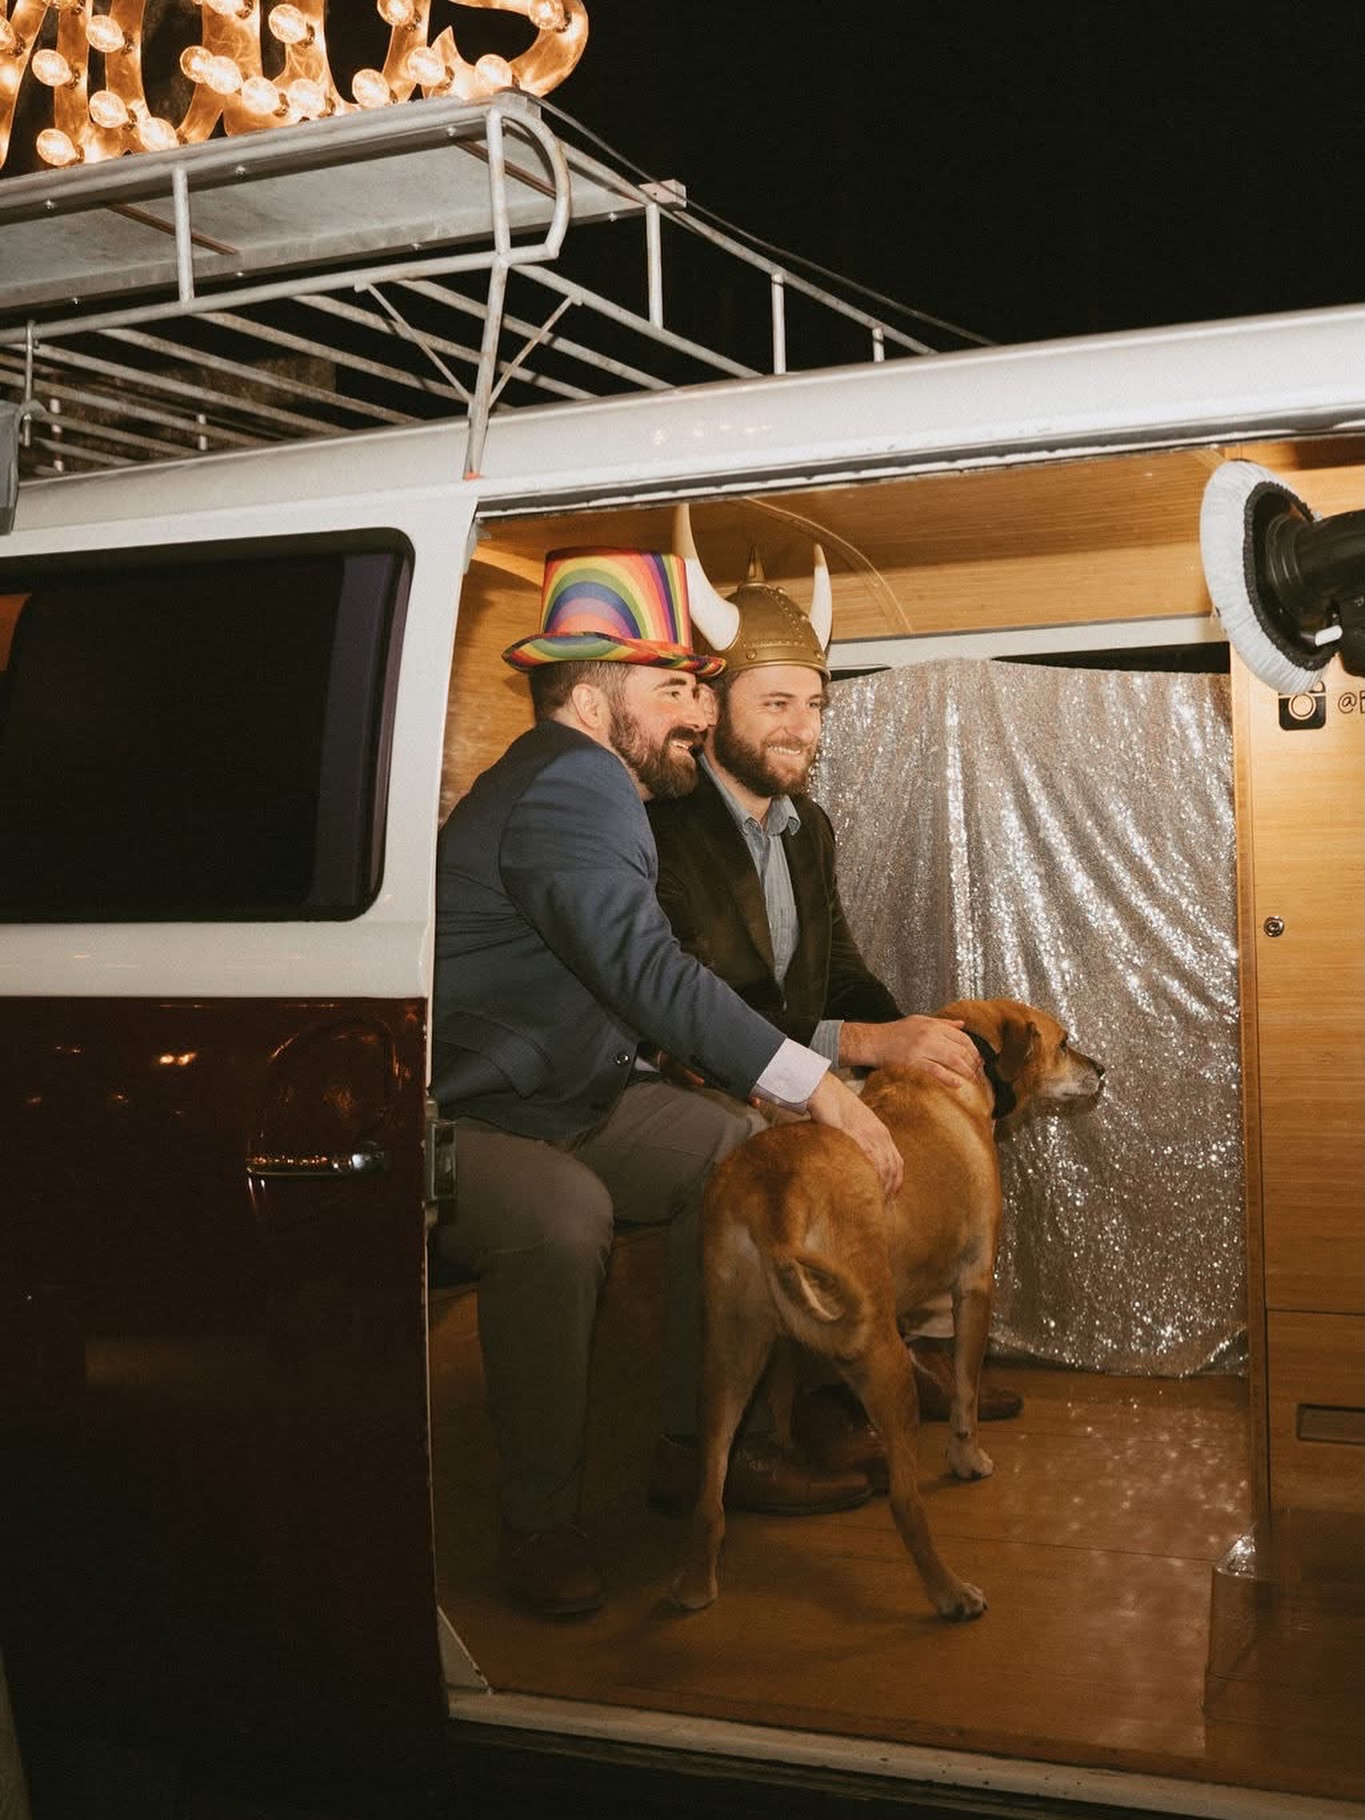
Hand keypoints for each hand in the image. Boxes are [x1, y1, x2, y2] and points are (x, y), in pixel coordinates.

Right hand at [806, 1071, 902, 1196]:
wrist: (825, 1090)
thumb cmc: (836, 1107)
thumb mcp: (857, 1124)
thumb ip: (862, 1141)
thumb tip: (859, 1160)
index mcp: (882, 1132)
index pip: (897, 1163)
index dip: (895, 1183)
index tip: (889, 1198)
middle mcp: (879, 1135)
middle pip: (892, 1169)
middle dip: (889, 1190)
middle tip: (880, 1207)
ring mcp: (867, 1135)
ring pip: (881, 1168)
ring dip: (879, 1188)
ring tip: (871, 1204)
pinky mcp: (853, 1136)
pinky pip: (864, 1160)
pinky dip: (866, 1176)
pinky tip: (861, 1188)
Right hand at [840, 1015, 982, 1087]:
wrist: (873, 1041)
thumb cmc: (894, 1032)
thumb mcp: (919, 1021)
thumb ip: (942, 1023)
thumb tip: (962, 1025)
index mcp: (933, 1025)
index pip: (962, 1037)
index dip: (974, 1050)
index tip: (978, 1060)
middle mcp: (930, 1035)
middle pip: (960, 1049)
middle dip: (973, 1062)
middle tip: (979, 1073)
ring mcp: (922, 1048)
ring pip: (952, 1059)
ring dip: (966, 1071)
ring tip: (973, 1079)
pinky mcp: (913, 1062)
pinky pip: (936, 1071)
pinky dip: (949, 1078)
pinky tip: (957, 1084)